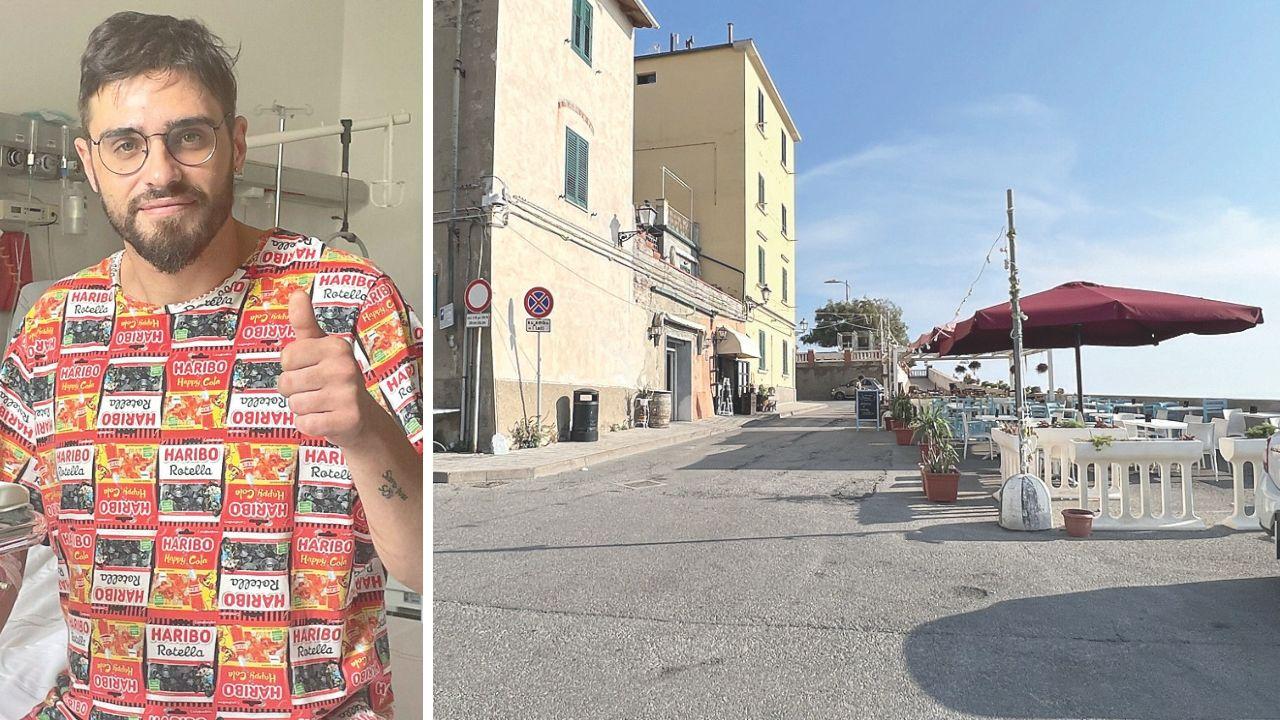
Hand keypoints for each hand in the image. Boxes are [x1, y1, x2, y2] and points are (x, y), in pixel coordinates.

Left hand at [278, 291, 374, 446]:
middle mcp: (345, 367)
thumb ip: (305, 322)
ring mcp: (348, 394)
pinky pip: (304, 424)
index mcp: (336, 346)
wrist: (362, 417)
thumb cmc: (334, 378)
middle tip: (316, 390)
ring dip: (302, 408)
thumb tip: (297, 292)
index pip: (287, 356)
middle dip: (294, 390)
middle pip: (286, 382)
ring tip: (321, 404)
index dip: (291, 367)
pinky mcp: (346, 419)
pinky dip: (309, 425)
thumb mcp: (320, 347)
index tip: (310, 369)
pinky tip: (325, 419)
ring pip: (294, 404)